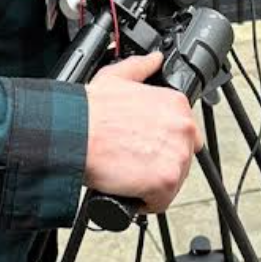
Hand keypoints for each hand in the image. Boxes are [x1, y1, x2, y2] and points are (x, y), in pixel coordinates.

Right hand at [85, 51, 201, 213]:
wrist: (75, 133)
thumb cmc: (91, 110)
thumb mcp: (118, 76)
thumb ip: (141, 67)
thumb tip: (153, 59)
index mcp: (177, 104)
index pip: (185, 134)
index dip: (163, 145)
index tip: (146, 149)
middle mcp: (183, 128)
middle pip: (181, 159)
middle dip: (159, 165)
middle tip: (132, 163)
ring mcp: (177, 156)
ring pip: (172, 181)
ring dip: (151, 184)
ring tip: (127, 175)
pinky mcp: (166, 181)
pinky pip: (160, 201)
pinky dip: (143, 201)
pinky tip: (126, 189)